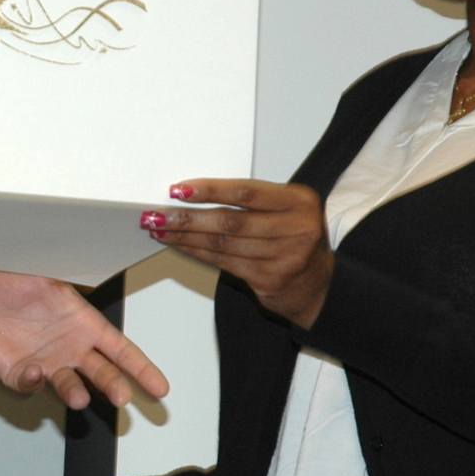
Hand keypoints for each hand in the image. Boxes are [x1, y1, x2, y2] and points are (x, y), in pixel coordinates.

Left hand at [0, 271, 169, 408]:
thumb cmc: (2, 284)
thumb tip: (90, 272)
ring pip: (69, 384)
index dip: (140, 368)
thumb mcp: (42, 273)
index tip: (160, 388)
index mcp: (80, 322)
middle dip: (114, 385)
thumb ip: (67, 280)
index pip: (118, 348)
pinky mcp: (18, 374)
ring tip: (80, 398)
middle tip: (123, 398)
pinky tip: (35, 372)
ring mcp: (45, 363)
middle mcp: (67, 347)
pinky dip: (34, 382)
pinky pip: (31, 384)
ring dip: (76, 392)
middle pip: (101, 371)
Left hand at [143, 179, 333, 328]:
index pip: (247, 192)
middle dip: (188, 218)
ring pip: (223, 244)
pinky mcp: (270, 279)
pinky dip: (197, 253)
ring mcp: (285, 257)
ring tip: (160, 229)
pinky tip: (180, 246)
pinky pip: (223, 263)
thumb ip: (252, 200)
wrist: (316, 285)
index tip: (179, 190)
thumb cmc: (294, 239)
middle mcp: (296, 228)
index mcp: (299, 201)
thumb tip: (195, 193)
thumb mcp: (285, 210)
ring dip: (186, 237)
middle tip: (158, 214)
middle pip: (231, 221)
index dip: (210, 191)